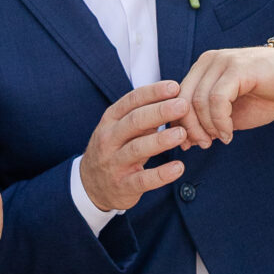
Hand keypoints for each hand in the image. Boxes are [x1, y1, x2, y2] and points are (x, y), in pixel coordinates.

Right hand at [80, 82, 191, 214]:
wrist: (90, 186)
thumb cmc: (114, 150)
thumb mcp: (121, 129)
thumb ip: (144, 116)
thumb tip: (174, 99)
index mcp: (110, 120)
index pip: (131, 101)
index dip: (153, 92)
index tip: (174, 87)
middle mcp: (109, 139)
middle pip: (134, 121)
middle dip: (160, 111)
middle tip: (183, 105)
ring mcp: (114, 163)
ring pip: (137, 149)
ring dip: (161, 140)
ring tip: (182, 133)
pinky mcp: (123, 186)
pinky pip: (143, 180)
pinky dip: (162, 174)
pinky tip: (179, 167)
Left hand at [178, 44, 273, 144]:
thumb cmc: (265, 95)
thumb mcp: (231, 112)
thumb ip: (208, 121)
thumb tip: (185, 140)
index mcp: (203, 69)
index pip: (177, 98)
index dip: (180, 124)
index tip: (191, 144)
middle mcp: (209, 61)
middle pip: (184, 99)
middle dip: (191, 128)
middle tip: (204, 144)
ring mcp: (222, 61)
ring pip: (199, 101)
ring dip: (208, 127)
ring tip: (221, 138)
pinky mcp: (237, 68)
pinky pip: (218, 99)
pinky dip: (220, 121)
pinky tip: (229, 133)